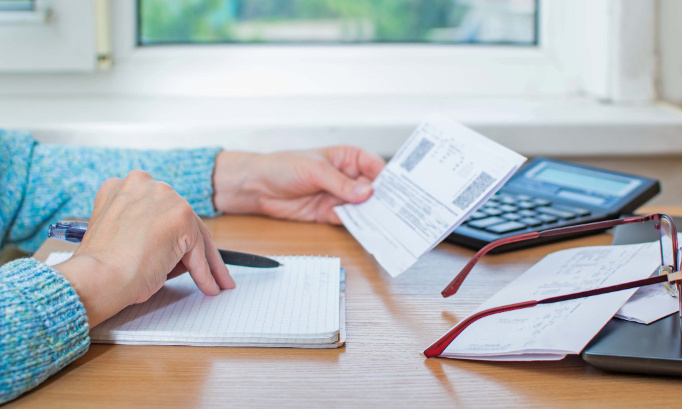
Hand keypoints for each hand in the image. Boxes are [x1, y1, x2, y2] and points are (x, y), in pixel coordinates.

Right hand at [56, 170, 234, 326]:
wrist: (98, 278)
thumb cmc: (101, 268)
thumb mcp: (120, 237)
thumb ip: (145, 231)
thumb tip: (176, 250)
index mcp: (123, 187)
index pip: (159, 211)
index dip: (171, 234)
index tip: (178, 248)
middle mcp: (144, 184)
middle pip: (181, 218)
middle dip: (194, 246)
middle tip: (206, 267)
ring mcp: (164, 197)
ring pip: (194, 234)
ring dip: (206, 261)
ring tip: (215, 281)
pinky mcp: (181, 216)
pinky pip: (198, 251)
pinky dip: (205, 272)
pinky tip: (210, 286)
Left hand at [213, 146, 384, 223]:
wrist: (258, 187)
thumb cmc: (283, 166)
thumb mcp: (315, 170)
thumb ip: (341, 183)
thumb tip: (367, 192)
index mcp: (348, 158)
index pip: (375, 167)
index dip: (389, 178)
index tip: (400, 191)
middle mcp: (347, 177)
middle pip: (373, 190)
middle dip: (384, 200)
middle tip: (398, 211)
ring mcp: (340, 196)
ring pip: (364, 207)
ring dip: (373, 215)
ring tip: (388, 224)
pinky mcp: (330, 214)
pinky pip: (349, 221)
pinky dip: (358, 226)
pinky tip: (368, 231)